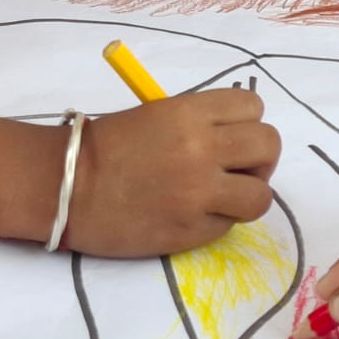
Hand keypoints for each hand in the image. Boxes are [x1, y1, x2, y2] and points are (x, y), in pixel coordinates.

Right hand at [66, 88, 280, 256]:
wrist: (69, 188)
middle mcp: (202, 149)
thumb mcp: (158, 115)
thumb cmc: (107, 146)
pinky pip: (231, 225)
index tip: (231, 134)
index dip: (247, 121)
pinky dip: (220, 220)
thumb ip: (200, 122)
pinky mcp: (192, 231)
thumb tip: (237, 138)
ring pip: (262, 194)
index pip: (253, 107)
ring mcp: (199, 193)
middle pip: (268, 145)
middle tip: (236, 167)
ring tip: (224, 195)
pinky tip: (195, 214)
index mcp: (190, 112)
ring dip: (248, 194)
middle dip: (258, 157)